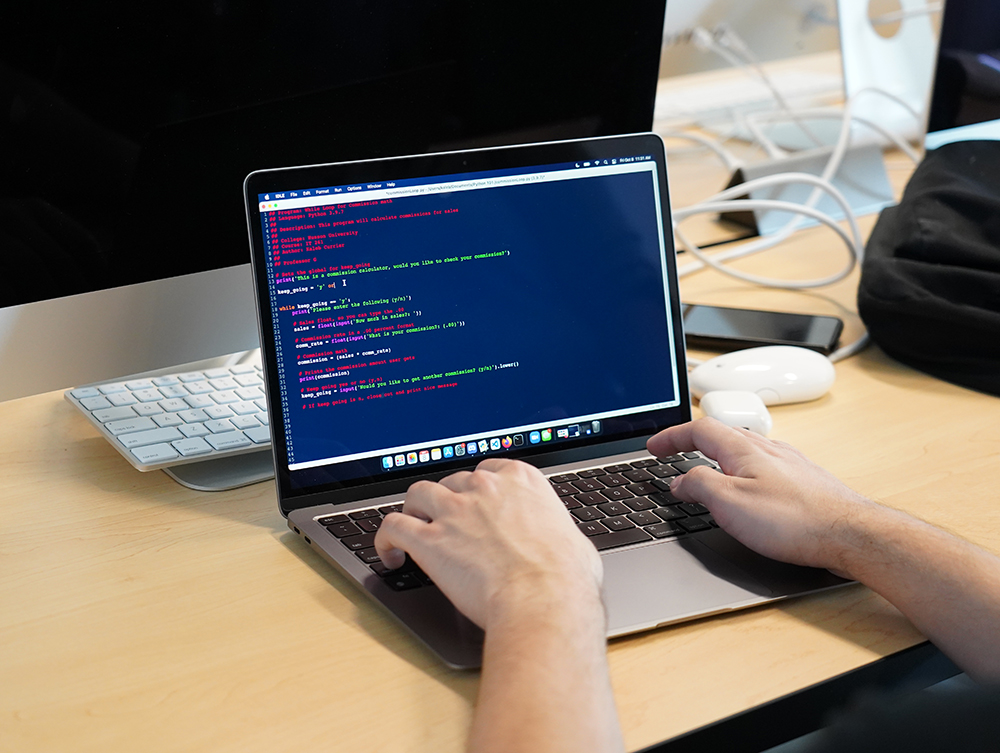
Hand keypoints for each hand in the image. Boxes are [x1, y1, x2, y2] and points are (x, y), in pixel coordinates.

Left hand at [374, 458, 603, 628]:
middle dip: (448, 501)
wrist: (545, 600)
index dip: (477, 488)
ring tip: (412, 528)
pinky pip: (393, 527)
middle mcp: (485, 488)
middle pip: (452, 481)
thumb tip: (563, 546)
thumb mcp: (574, 541)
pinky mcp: (429, 540)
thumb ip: (556, 532)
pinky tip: (390, 555)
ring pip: (417, 494)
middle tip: (447, 524)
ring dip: (414, 510)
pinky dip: (385, 539)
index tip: (475, 502)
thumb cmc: (566, 578)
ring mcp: (454, 511)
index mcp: (521, 480)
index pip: (488, 469)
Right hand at [647, 418, 877, 575]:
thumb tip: (679, 481)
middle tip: (672, 453)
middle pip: (721, 434)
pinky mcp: (802, 481)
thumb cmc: (795, 521)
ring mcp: (787, 463)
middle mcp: (767, 449)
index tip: (653, 446)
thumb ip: (699, 487)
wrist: (851, 535)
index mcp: (744, 449)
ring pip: (743, 449)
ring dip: (716, 456)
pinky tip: (746, 489)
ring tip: (703, 470)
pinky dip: (740, 470)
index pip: (698, 429)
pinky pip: (761, 466)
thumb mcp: (731, 505)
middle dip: (691, 442)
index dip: (671, 436)